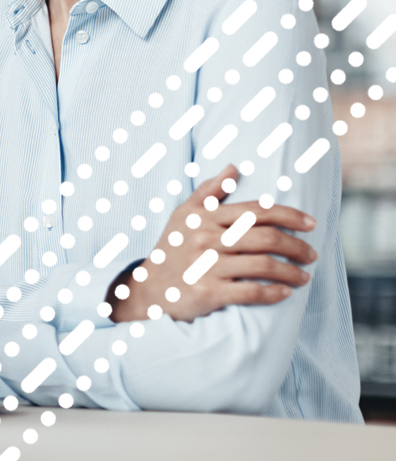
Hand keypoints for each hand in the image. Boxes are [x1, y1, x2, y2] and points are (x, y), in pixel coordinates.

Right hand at [108, 164, 317, 322]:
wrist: (149, 288)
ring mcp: (207, 266)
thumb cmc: (172, 248)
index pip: (257, 211)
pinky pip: (251, 292)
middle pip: (266, 238)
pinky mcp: (208, 293)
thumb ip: (209, 191)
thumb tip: (234, 167)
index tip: (311, 224)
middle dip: (296, 246)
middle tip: (312, 254)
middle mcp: (207, 238)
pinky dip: (274, 293)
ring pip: (263, 266)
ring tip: (304, 276)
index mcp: (205, 217)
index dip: (289, 215)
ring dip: (291, 272)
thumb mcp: (184, 215)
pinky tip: (285, 293)